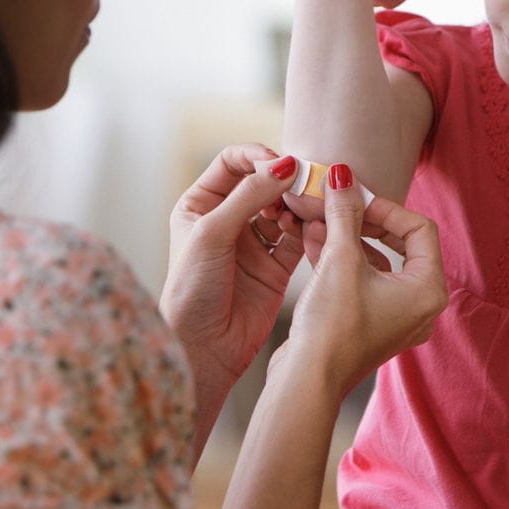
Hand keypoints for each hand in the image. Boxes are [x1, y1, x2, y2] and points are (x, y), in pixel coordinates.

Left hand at [161, 144, 305, 451]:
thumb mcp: (213, 234)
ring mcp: (253, 243)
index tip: (281, 165)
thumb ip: (249, 196)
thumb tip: (284, 164)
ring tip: (311, 207)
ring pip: (285, 208)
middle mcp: (228, 220)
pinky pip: (299, 238)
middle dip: (285, 180)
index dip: (258, 158)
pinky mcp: (276, 267)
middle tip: (308, 182)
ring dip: (299, 204)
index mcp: (200, 205)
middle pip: (264, 183)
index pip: (233, 163)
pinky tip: (317, 227)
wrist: (202, 350)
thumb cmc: (192, 292)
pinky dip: (310, 229)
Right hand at [274, 164, 447, 395]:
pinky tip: (313, 241)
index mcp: (428, 290)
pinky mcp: (371, 323)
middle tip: (339, 204)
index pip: (418, 229)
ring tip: (318, 220)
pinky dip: (342, 260)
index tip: (354, 198)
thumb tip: (343, 176)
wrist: (306, 379)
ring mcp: (396, 316)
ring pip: (377, 261)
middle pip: (400, 243)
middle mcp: (420, 305)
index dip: (385, 207)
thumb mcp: (340, 259)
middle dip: (364, 221)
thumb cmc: (332, 326)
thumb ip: (345, 213)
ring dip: (347, 237)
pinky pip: (363, 280)